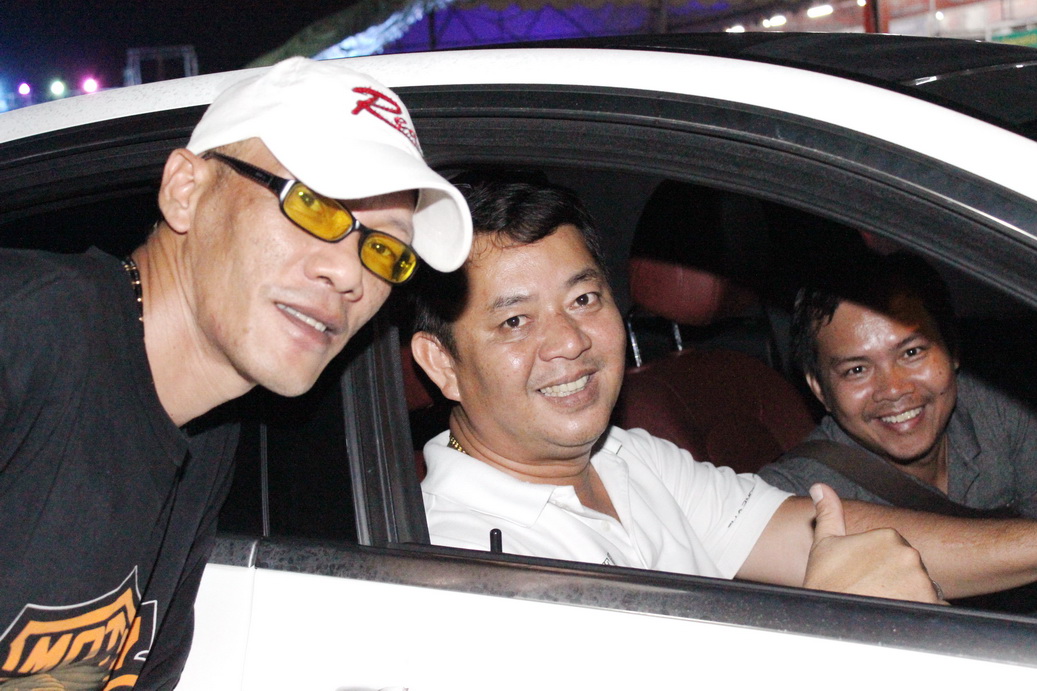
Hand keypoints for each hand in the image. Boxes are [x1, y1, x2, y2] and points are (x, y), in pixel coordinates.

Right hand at [803, 483, 946, 603]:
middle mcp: (909, 555)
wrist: (830, 617)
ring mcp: (920, 580)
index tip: (866, 577)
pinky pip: (935, 609)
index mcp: (888, 536)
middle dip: (897, 582)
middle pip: (911, 570)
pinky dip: (922, 613)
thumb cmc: (825, 584)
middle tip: (872, 592)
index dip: (881, 567)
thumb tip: (820, 487)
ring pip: (922, 589)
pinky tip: (898, 615)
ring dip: (908, 598)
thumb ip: (829, 513)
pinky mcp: (929, 604)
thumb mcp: (824, 545)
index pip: (896, 551)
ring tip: (882, 605)